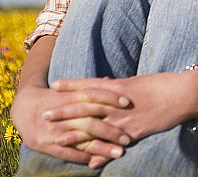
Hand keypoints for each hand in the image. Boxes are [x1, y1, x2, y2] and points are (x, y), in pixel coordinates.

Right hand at [11, 84, 131, 167]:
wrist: (23, 109)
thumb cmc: (54, 98)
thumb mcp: (68, 90)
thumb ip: (88, 87)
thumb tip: (110, 80)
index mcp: (68, 98)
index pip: (92, 95)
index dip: (110, 97)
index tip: (128, 102)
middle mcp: (62, 115)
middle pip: (90, 122)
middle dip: (111, 131)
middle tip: (128, 138)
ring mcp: (54, 132)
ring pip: (82, 140)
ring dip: (102, 148)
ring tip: (120, 153)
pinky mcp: (46, 145)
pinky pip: (68, 153)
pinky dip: (84, 156)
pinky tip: (99, 161)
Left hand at [49, 72, 197, 142]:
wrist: (186, 92)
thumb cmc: (165, 84)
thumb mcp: (140, 81)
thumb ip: (121, 86)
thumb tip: (106, 83)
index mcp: (121, 87)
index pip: (90, 85)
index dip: (72, 85)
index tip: (54, 85)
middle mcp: (119, 103)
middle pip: (86, 107)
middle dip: (65, 110)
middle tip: (45, 113)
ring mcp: (126, 119)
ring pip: (96, 127)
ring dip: (75, 134)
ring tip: (57, 139)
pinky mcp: (136, 131)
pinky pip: (114, 144)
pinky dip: (101, 154)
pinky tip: (89, 163)